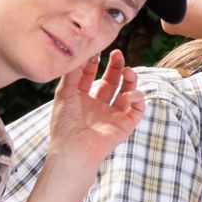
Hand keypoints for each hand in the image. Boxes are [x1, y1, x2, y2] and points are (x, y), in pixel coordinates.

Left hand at [47, 50, 143, 166]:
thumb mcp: (64, 94)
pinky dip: (136, 98)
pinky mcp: (125, 125)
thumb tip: (79, 54)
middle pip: (111, 82)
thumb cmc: (64, 125)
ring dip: (130, 80)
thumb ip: (72, 73)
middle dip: (116, 67)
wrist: (74, 150)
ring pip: (127, 92)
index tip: (97, 51)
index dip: (94, 63)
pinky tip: (128, 95)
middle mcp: (98, 106)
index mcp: (81, 100)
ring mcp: (112, 115)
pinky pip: (137, 109)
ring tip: (128, 71)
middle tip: (118, 54)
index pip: (89, 77)